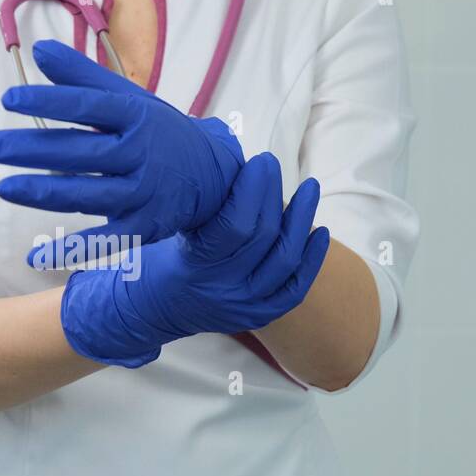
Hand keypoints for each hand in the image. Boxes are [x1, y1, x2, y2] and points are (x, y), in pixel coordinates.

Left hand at [0, 39, 243, 265]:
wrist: (213, 177)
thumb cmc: (158, 132)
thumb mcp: (128, 99)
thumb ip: (83, 77)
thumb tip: (39, 50)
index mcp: (136, 117)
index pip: (87, 108)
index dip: (48, 102)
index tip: (9, 100)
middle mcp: (140, 155)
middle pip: (79, 153)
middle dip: (30, 149)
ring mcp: (142, 194)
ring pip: (85, 194)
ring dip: (42, 192)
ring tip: (3, 187)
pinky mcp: (143, 228)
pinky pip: (102, 241)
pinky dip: (70, 249)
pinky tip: (34, 256)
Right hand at [60, 152, 330, 367]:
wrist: (156, 310)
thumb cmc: (161, 257)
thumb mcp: (171, 231)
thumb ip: (205, 205)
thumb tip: (237, 161)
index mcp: (196, 267)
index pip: (235, 226)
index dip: (253, 189)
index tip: (258, 162)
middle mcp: (224, 291)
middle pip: (264, 237)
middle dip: (274, 194)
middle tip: (273, 165)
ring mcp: (246, 307)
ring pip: (286, 259)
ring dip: (301, 220)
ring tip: (309, 188)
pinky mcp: (261, 315)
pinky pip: (296, 287)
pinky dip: (312, 258)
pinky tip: (319, 230)